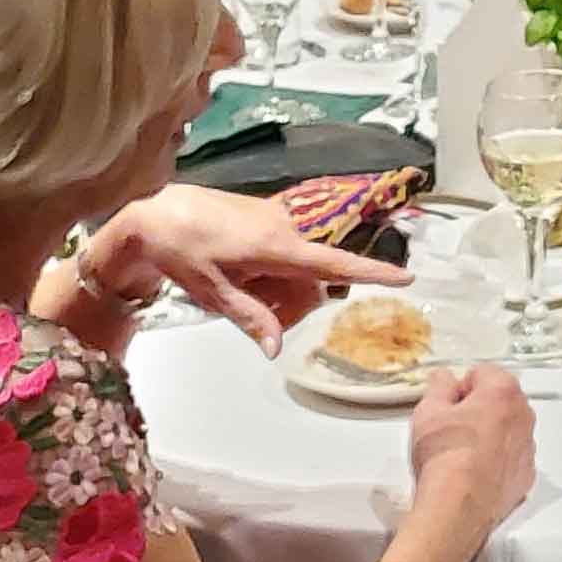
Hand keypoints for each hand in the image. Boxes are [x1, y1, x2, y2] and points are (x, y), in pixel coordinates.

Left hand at [84, 186, 399, 353]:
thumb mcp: (211, 292)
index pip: (334, 264)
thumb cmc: (182, 250)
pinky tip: (236, 271)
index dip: (372, 273)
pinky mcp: (265, 214)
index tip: (407, 276)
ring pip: (296, 266)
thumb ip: (250, 318)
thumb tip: (276, 349)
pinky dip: (269, 270)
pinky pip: (283, 250)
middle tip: (248, 306)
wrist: (154, 212)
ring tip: (234, 286)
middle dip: (291, 299)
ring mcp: (276, 218)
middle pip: (311, 276)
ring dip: (277, 285)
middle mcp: (284, 227)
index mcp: (276, 246)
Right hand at [407, 363, 535, 544]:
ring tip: (461, 454)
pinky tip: (474, 472)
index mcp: (503, 391)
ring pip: (508, 429)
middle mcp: (523, 415)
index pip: (482, 373)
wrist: (457, 506)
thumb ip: (438, 386)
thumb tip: (443, 379)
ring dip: (489, 435)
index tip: (447, 405)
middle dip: (477, 409)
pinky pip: (512, 458)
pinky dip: (497, 461)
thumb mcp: (429, 411)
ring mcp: (528, 446)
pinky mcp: (526, 475)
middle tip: (451, 428)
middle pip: (499, 400)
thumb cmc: (445, 457)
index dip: (459, 388)